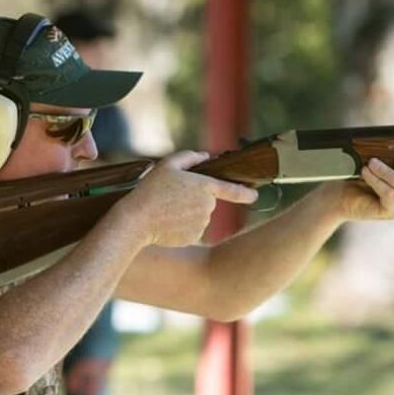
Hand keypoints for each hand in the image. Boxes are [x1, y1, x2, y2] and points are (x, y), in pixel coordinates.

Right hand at [117, 150, 257, 246]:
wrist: (137, 221)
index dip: (246, 192)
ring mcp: (201, 224)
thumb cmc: (151, 190)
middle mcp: (207, 206)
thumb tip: (205, 156)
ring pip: (199, 216)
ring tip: (166, 210)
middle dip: (193, 199)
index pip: (232, 189)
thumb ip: (190, 157)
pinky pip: (191, 230)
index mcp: (204, 186)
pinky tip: (167, 223)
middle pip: (207, 201)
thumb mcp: (168, 165)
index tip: (255, 195)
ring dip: (187, 213)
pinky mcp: (193, 237)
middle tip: (171, 198)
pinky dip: (181, 226)